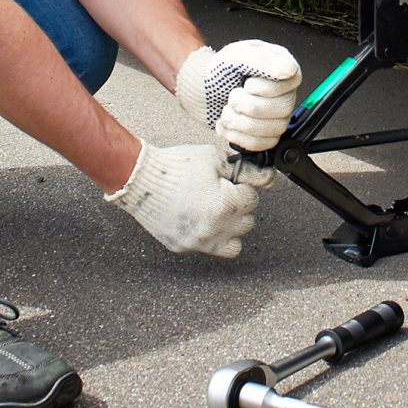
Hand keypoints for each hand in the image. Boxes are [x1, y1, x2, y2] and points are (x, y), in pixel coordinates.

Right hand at [105, 143, 265, 257]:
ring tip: (215, 209)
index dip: (242, 186)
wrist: (139, 179)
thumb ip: (245, 171)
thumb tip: (267, 178)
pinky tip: (200, 218)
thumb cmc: (176, 166)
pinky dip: (211, 236)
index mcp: (226, 206)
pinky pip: (209, 248)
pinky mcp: (183, 247)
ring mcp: (198, 242)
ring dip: (230, 226)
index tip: (230, 181)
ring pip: (233, 242)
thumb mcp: (214, 159)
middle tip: (222, 193)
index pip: (252, 199)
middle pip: (247, 222)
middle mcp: (215, 230)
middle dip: (238, 206)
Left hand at [174, 40, 303, 152]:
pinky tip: (227, 124)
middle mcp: (283, 91)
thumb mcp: (236, 56)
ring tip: (227, 110)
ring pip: (274, 129)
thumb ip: (263, 61)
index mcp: (281, 66)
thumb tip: (289, 69)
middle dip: (249, 106)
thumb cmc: (219, 70)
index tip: (247, 84)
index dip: (266, 88)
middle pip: (283, 108)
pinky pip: (262, 144)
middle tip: (232, 97)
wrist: (201, 90)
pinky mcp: (265, 134)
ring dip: (241, 122)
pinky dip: (239, 136)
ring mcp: (276, 114)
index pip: (291, 82)